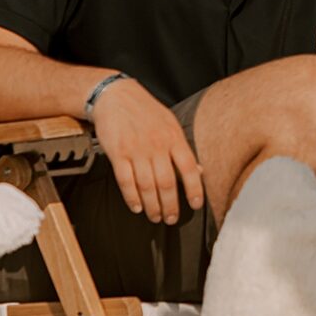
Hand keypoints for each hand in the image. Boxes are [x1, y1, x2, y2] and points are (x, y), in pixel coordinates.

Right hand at [90, 77, 206, 226]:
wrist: (115, 95)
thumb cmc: (145, 111)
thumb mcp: (170, 124)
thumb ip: (182, 149)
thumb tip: (199, 171)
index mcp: (173, 138)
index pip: (189, 169)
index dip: (194, 189)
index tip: (195, 205)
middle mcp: (156, 145)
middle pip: (167, 183)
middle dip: (170, 206)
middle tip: (171, 219)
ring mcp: (136, 149)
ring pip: (147, 186)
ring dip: (152, 206)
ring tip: (155, 217)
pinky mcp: (117, 153)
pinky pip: (126, 181)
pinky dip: (132, 197)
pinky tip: (137, 207)